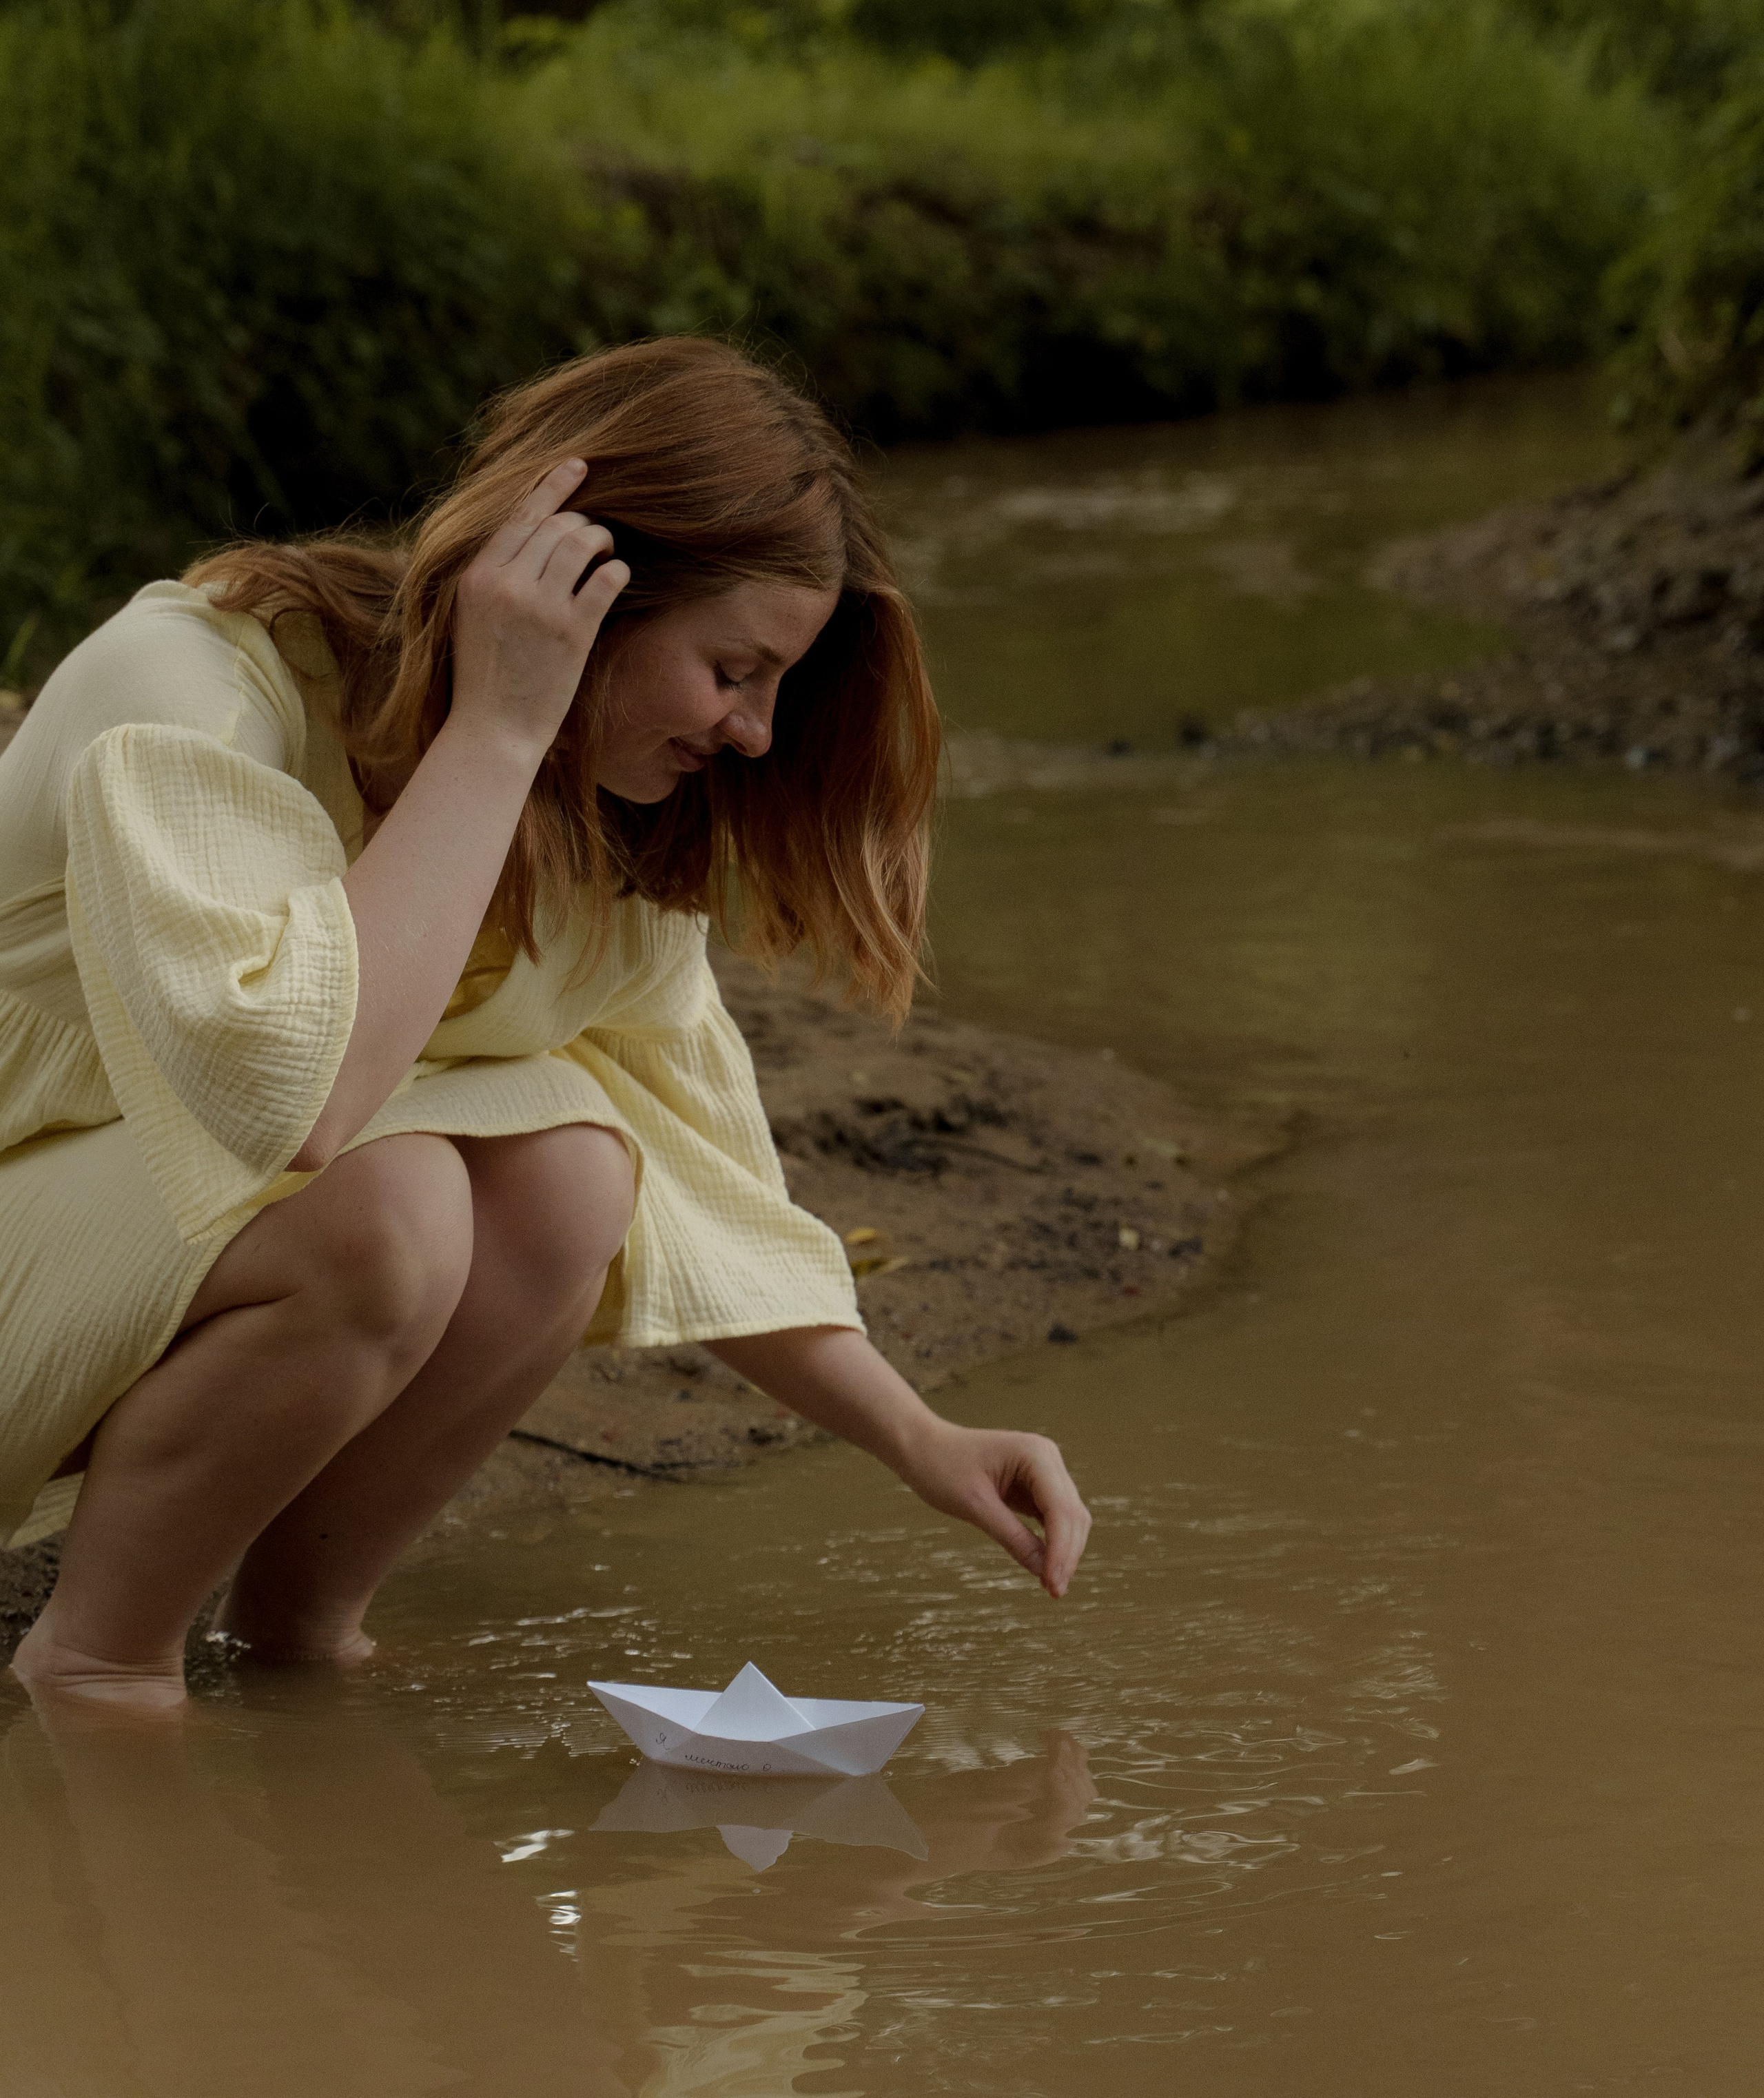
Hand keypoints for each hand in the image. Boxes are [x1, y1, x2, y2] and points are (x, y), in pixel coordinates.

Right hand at [450, 459, 629, 757]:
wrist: (493, 730)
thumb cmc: (486, 677)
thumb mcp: (471, 616)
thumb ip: (493, 576)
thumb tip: (526, 539)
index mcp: (477, 576)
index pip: (520, 515)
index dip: (552, 486)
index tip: (577, 466)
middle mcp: (506, 584)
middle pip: (555, 524)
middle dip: (582, 521)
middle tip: (594, 536)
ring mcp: (540, 606)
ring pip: (581, 542)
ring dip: (602, 539)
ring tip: (606, 552)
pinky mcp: (572, 631)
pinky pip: (606, 579)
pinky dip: (617, 570)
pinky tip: (616, 575)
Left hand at [896, 1419, 1091, 1597]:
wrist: (922, 1447)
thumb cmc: (942, 1467)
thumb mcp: (975, 1505)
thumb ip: (1012, 1537)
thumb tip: (1045, 1572)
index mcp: (1036, 1454)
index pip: (1061, 1510)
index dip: (1061, 1550)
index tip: (1053, 1585)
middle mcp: (1048, 1458)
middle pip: (1072, 1515)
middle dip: (1067, 1554)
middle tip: (1054, 1592)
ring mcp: (1044, 1471)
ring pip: (1069, 1518)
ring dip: (1064, 1551)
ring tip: (1051, 1586)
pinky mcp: (1036, 1485)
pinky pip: (1053, 1518)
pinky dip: (1053, 1542)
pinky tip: (1044, 1566)